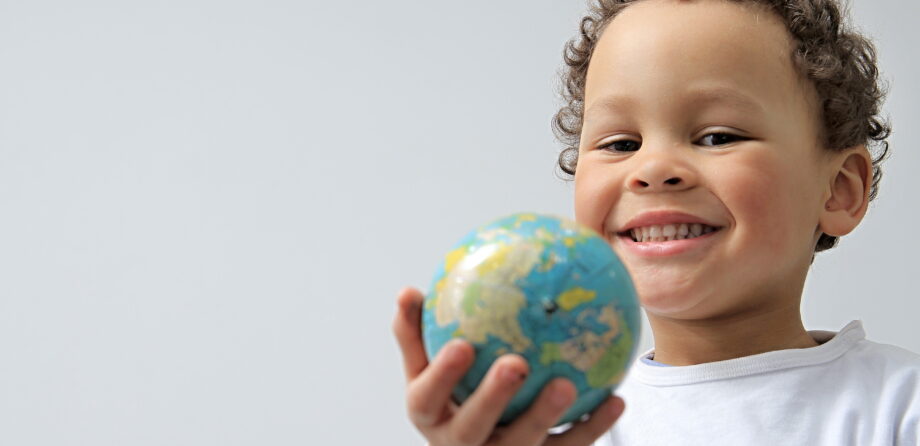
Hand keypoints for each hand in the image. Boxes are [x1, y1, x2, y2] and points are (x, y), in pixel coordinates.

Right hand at [393, 287, 624, 445]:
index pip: (427, 398)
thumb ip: (415, 333)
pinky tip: (615, 400)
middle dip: (493, 398)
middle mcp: (460, 444)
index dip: (442, 374)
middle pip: (473, 428)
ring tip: (568, 383)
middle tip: (516, 363)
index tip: (462, 343)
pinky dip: (591, 427)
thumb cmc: (447, 395)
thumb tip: (407, 291)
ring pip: (522, 445)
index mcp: (429, 415)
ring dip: (546, 416)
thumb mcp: (424, 369)